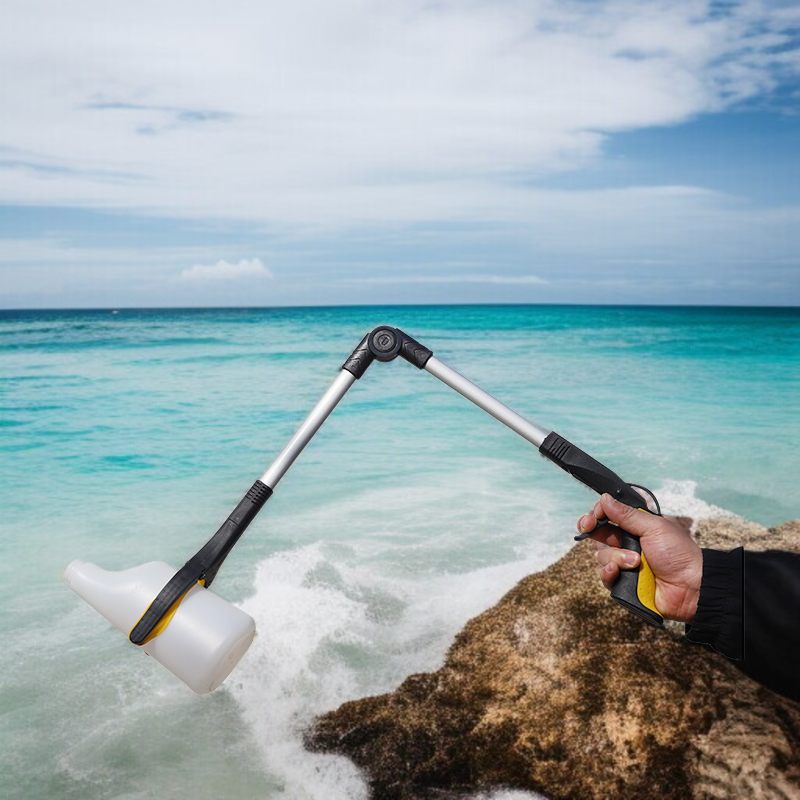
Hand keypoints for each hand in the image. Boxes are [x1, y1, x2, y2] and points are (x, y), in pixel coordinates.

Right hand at [577, 493, 702, 622]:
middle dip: (593, 529)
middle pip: (598, 534)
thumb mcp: (654, 527)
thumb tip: (605, 498)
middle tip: (589, 526)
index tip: (594, 515)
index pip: (608, 517)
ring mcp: (624, 564)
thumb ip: (626, 514)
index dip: (597, 514)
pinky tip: (617, 571)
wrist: (691, 587)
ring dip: (615, 556)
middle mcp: (628, 544)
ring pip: (601, 555)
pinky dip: (609, 572)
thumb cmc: (679, 553)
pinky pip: (605, 576)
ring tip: (635, 561)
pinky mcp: (623, 583)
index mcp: (636, 527)